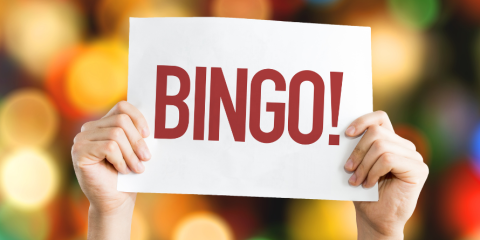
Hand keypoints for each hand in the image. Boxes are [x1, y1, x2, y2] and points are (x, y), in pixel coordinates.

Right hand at [71, 101, 150, 238]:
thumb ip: (138, 133)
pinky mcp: (79, 152)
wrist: (115, 200)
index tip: (148, 135)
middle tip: (146, 158)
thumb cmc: (128, 175)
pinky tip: (122, 170)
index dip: (138, 118)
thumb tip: (157, 120)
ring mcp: (81, 140)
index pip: (122, 106)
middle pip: (121, 120)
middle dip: (137, 140)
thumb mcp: (136, 149)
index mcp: (103, 124)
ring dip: (131, 154)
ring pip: (116, 134)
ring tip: (136, 168)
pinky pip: (109, 147)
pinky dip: (120, 160)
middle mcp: (89, 129)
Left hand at [345, 111, 428, 239]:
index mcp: (391, 141)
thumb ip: (356, 148)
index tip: (347, 134)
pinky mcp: (418, 169)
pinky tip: (369, 184)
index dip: (362, 120)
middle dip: (357, 151)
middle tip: (348, 169)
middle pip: (376, 132)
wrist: (376, 219)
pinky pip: (388, 159)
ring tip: (357, 180)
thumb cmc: (364, 192)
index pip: (379, 118)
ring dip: (364, 165)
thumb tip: (340, 132)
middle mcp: (404, 146)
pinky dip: (374, 172)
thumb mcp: (357, 165)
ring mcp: (414, 156)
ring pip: (380, 146)